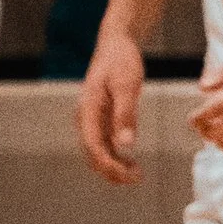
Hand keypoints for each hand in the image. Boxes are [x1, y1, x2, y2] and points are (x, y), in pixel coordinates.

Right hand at [77, 30, 145, 185]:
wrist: (115, 44)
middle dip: (112, 171)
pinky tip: (131, 162)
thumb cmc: (121, 61)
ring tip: (137, 175)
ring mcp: (91, 119)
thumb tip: (126, 144)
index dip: (109, 164)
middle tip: (137, 179)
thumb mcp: (127, 85)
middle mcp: (85, 118)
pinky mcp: (99, 118)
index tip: (128, 175)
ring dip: (113, 167)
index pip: (93, 146)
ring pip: (97, 152)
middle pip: (92, 154)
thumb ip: (125, 114)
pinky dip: (115, 157)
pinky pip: (103, 144)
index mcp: (87, 111)